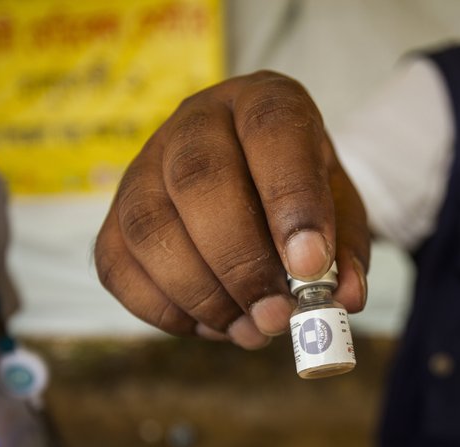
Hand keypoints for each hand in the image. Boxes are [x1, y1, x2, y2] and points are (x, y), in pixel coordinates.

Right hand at [94, 71, 369, 348]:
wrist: (254, 182)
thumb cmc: (299, 195)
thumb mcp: (339, 212)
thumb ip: (344, 250)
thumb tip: (343, 298)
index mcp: (263, 103)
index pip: (271, 130)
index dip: (290, 199)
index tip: (309, 264)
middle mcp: (196, 122)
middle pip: (198, 179)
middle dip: (239, 261)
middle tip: (275, 315)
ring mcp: (145, 164)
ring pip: (149, 227)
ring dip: (202, 294)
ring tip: (251, 330)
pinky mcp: (114, 213)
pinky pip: (118, 266)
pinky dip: (165, 310)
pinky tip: (214, 324)